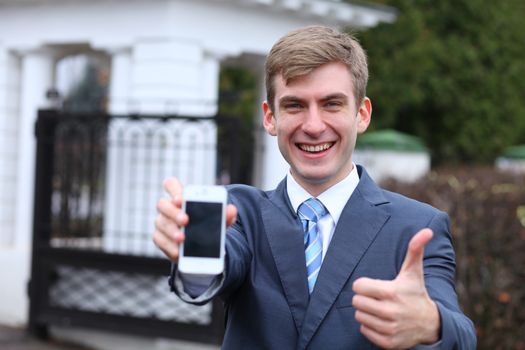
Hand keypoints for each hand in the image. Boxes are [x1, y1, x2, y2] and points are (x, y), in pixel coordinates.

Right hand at [152, 177, 237, 261]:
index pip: (171, 185)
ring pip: (161, 223)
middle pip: (162, 204)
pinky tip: (177, 251)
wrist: (202, 244)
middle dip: (173, 212)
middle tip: (185, 220)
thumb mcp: (218, 219)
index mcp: (180, 197)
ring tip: (182, 238)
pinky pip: (159, 240)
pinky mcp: (160, 238)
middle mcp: (168, 208)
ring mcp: (162, 222)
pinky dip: (169, 246)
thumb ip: (225, 213)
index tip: (181, 199)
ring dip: (171, 231)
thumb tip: (231, 209)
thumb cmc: (207, 224)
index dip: (173, 189)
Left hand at [352, 228, 440, 348]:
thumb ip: (415, 249)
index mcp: (392, 292)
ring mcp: (389, 329)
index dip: (364, 285)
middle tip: (378, 298)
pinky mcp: (388, 342)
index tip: (374, 286)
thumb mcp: (414, 272)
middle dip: (365, 298)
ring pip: (359, 316)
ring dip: (367, 312)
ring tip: (381, 309)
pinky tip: (383, 321)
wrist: (430, 324)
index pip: (358, 286)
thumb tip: (427, 231)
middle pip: (356, 302)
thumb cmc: (416, 293)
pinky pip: (364, 330)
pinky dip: (370, 326)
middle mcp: (390, 312)